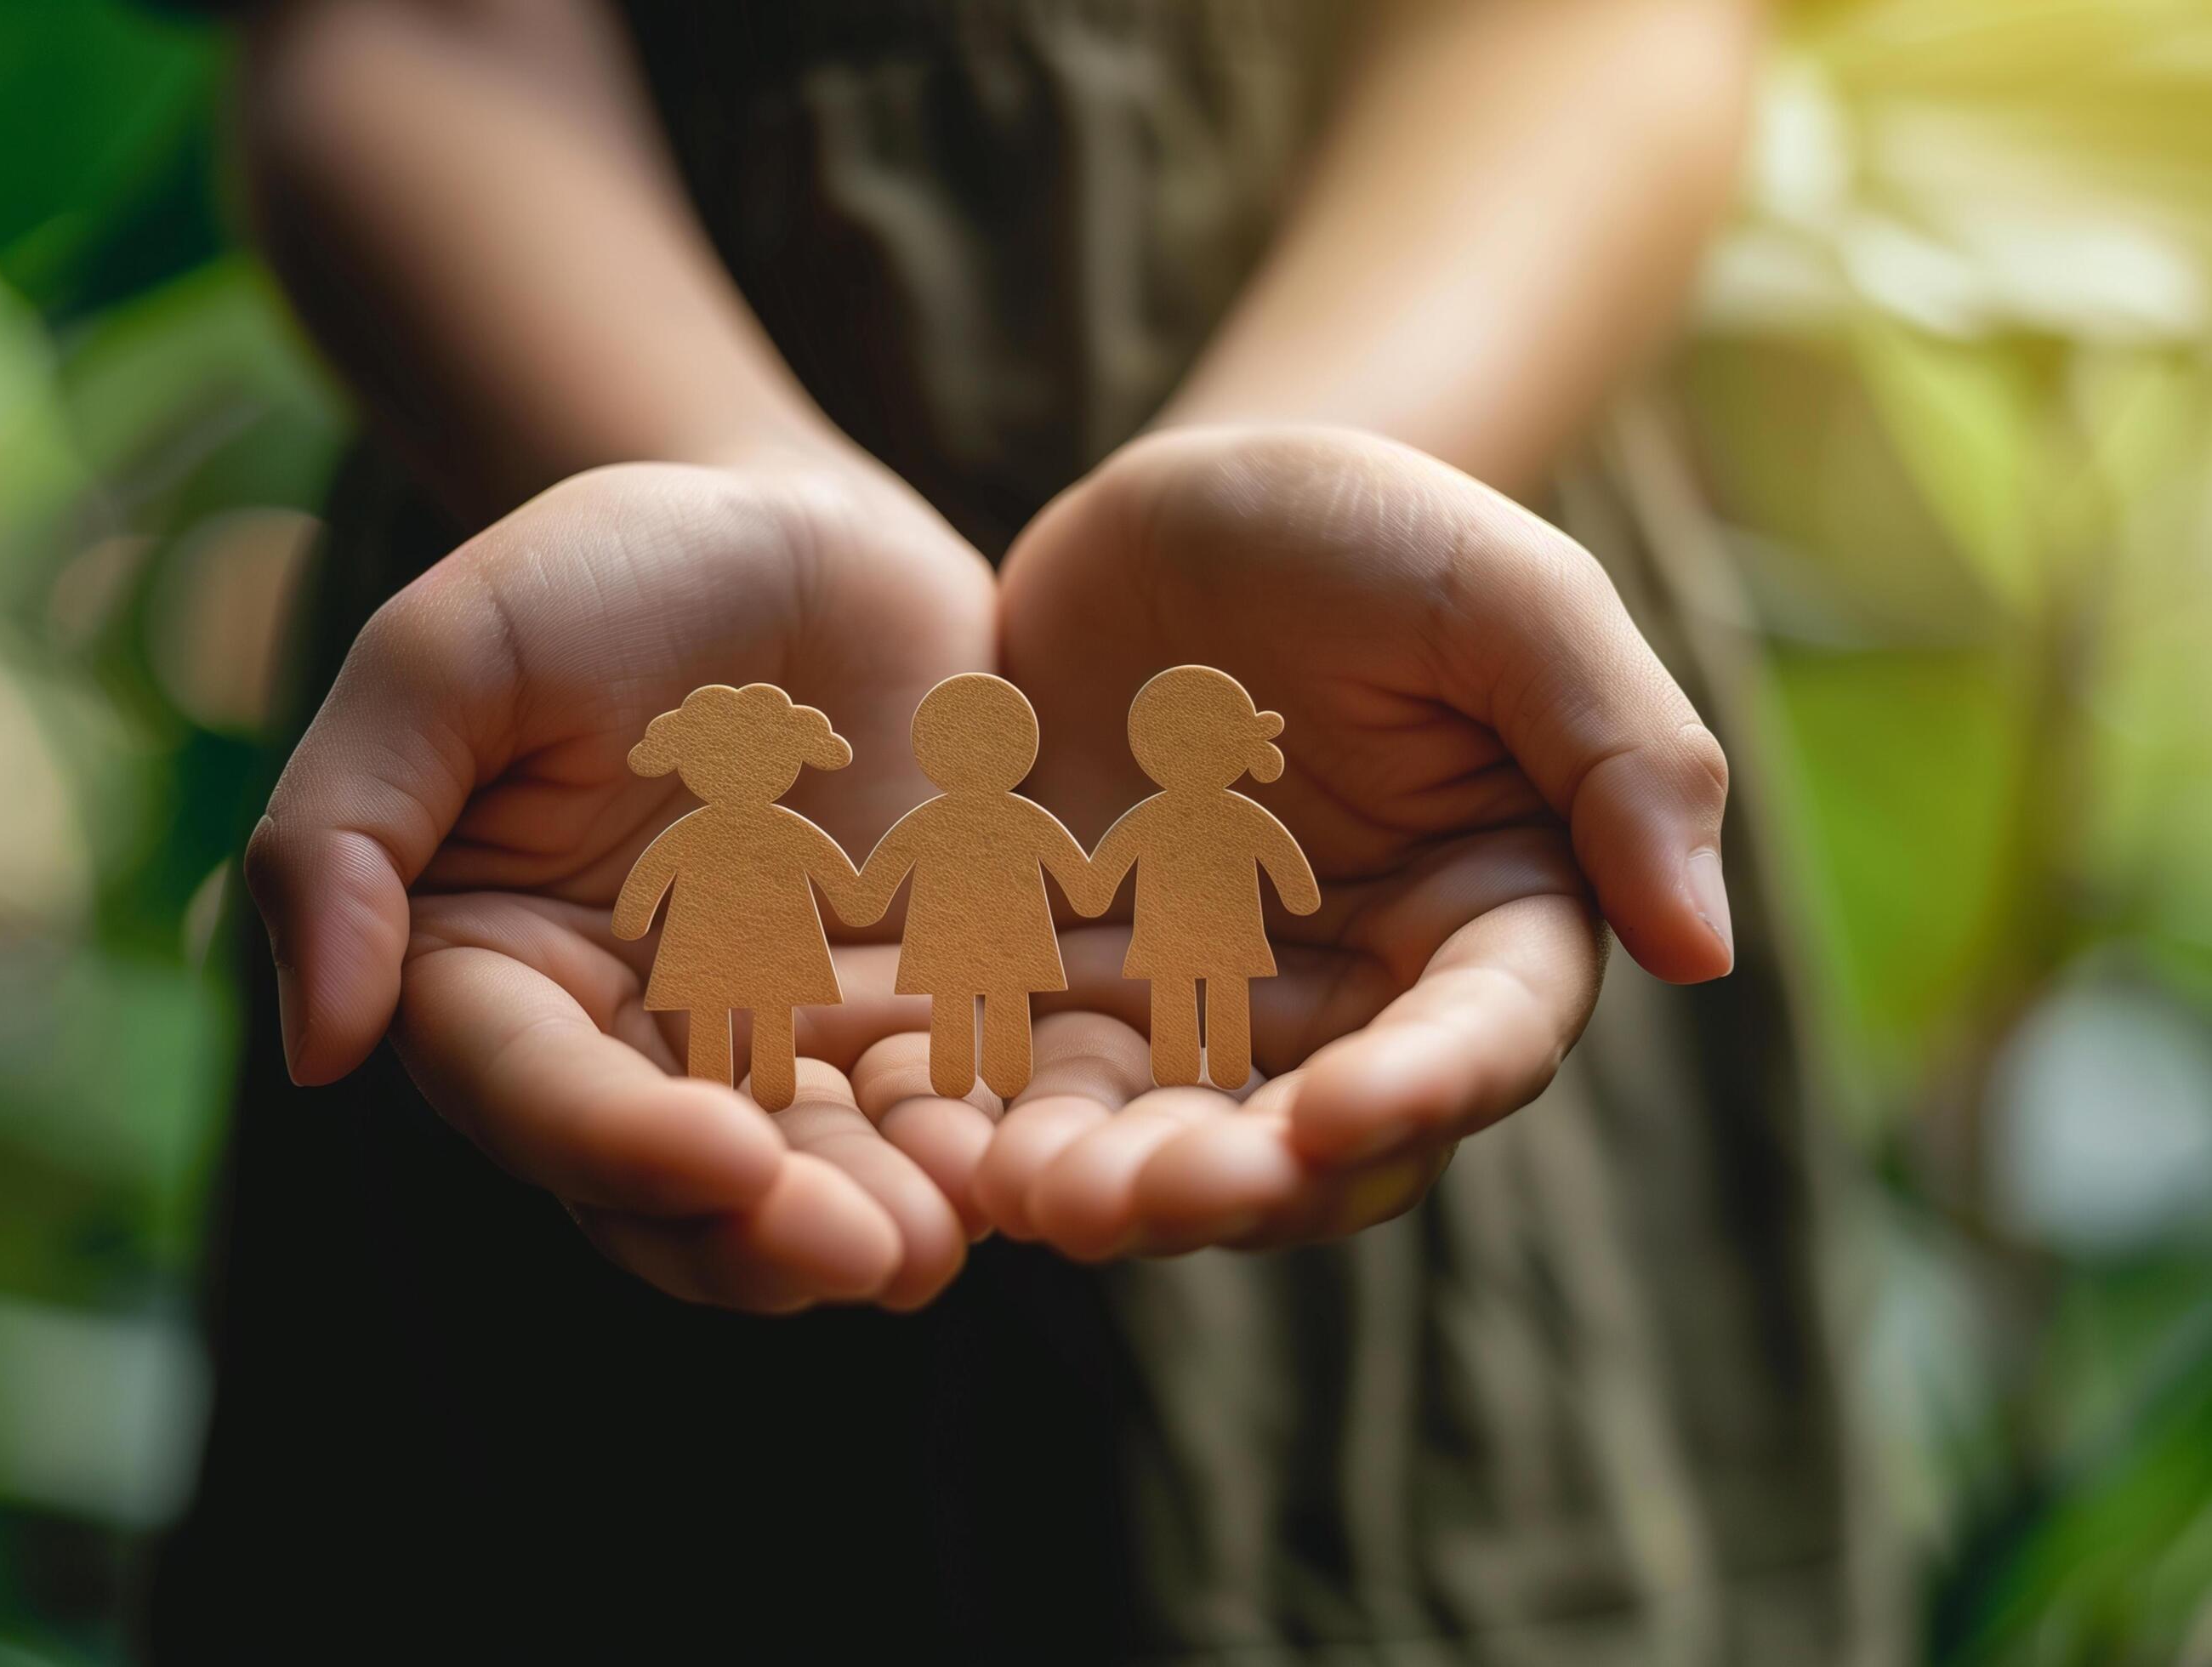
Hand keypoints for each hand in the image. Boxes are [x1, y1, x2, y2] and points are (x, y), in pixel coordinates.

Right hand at [244, 457, 1007, 1310]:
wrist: (804, 530)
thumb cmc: (608, 567)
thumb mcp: (452, 653)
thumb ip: (349, 831)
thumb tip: (315, 1051)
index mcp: (493, 976)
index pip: (533, 1094)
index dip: (616, 1143)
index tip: (724, 1158)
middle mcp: (624, 1042)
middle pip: (670, 1188)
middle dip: (764, 1235)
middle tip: (871, 1255)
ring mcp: (770, 1043)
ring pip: (808, 1180)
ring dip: (876, 1224)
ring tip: (952, 1238)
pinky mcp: (900, 1019)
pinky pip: (931, 1113)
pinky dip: (971, 1152)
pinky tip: (1031, 1169)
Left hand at [984, 425, 1733, 1257]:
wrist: (1159, 512)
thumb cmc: (1358, 527)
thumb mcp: (1500, 592)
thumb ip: (1618, 747)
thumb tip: (1705, 951)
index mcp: (1484, 918)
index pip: (1480, 1040)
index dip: (1420, 1092)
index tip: (1339, 1114)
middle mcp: (1353, 999)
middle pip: (1316, 1144)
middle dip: (1240, 1183)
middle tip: (1150, 1193)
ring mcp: (1202, 1008)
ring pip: (1166, 1141)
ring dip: (1105, 1185)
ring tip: (1028, 1192)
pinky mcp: (1067, 992)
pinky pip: (1030, 1084)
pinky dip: (984, 1121)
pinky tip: (921, 1129)